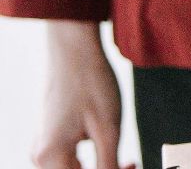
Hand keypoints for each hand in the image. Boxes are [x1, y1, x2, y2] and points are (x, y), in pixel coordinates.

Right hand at [33, 20, 131, 168]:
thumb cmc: (90, 83)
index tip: (133, 166)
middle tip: (131, 163)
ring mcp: (43, 145)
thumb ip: (108, 164)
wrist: (74, 50)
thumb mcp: (108, 129)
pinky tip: (108, 145)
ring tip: (126, 159)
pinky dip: (91, 158)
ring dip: (99, 168)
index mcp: (50, 157)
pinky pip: (69, 158)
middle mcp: (40, 155)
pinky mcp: (50, 136)